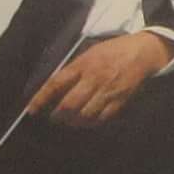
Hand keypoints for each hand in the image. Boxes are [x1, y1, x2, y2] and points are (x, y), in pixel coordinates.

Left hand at [30, 31, 173, 122]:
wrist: (142, 52)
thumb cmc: (113, 51)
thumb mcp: (89, 53)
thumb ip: (73, 69)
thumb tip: (55, 88)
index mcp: (83, 64)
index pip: (56, 83)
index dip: (41, 98)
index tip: (32, 109)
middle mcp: (94, 78)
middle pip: (70, 104)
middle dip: (58, 115)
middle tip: (53, 118)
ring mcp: (107, 91)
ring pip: (84, 114)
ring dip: (73, 121)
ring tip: (69, 121)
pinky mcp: (119, 100)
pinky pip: (101, 118)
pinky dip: (91, 123)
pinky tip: (86, 121)